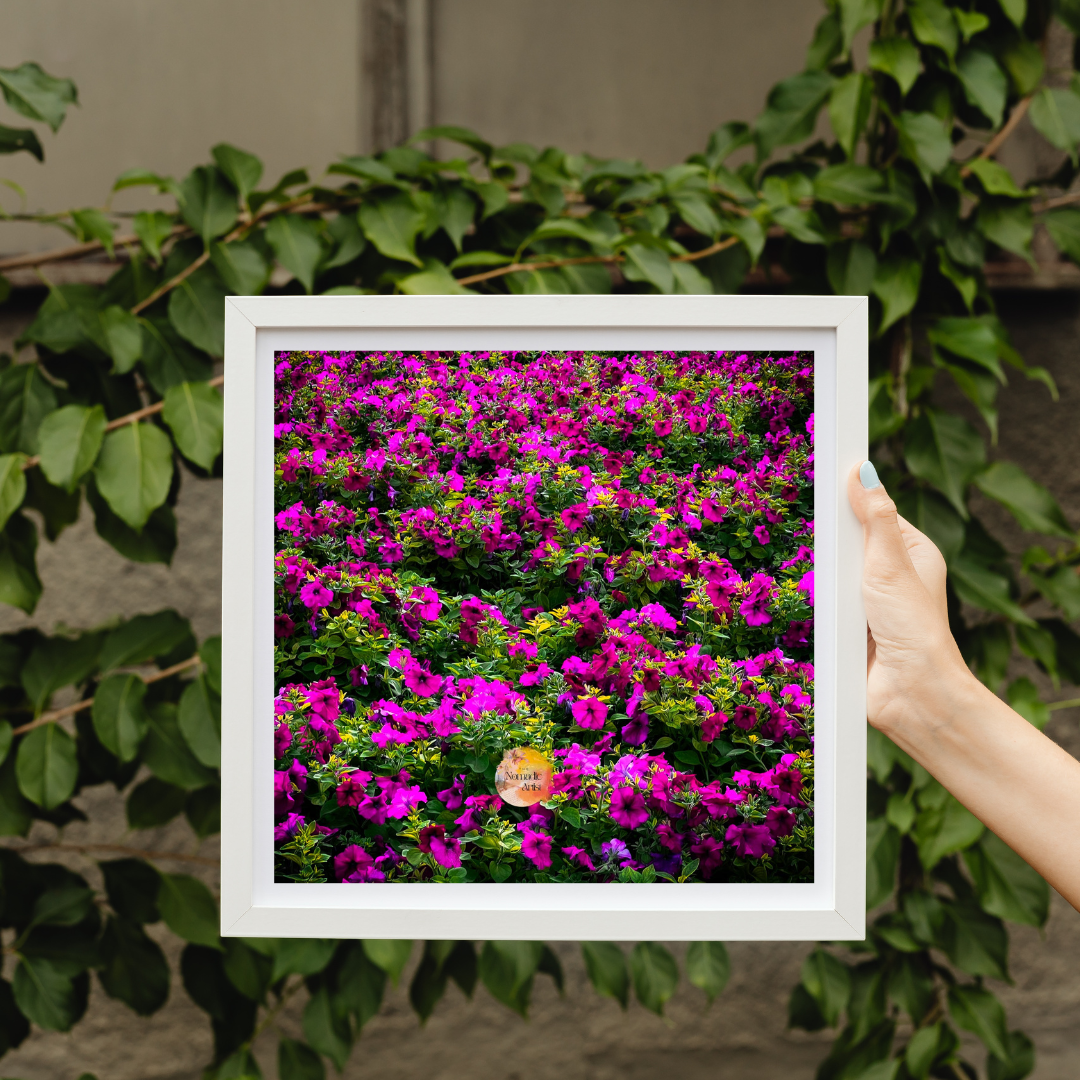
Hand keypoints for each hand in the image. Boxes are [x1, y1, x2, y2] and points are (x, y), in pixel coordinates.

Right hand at [846, 461, 971, 733]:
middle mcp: (893, 574)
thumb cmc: (914, 628)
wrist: (908, 690)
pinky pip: (824, 602)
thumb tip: (864, 471)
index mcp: (914, 552)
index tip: (829, 476)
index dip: (852, 500)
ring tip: (836, 591)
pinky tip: (825, 609)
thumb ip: (875, 516)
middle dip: (835, 547)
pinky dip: (822, 605)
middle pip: (848, 542)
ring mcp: (870, 600)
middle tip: (836, 553)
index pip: (874, 512)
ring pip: (832, 572)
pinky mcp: (850, 624)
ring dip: (827, 580)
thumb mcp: (891, 563)